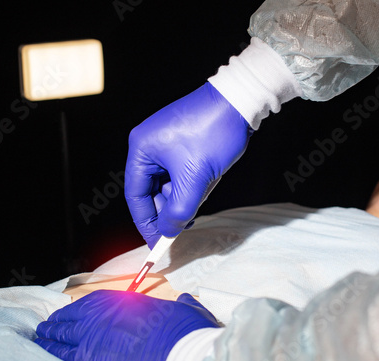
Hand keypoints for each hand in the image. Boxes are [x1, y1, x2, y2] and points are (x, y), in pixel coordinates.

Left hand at [35, 290, 219, 360]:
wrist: (180, 355)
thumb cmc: (184, 332)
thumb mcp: (184, 311)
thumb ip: (181, 304)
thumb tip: (187, 300)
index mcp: (123, 301)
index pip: (92, 303)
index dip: (78, 310)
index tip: (71, 313)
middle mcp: (103, 314)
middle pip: (73, 317)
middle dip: (59, 321)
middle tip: (48, 324)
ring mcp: (93, 335)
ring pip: (63, 333)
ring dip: (51, 333)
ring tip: (42, 334)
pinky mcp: (89, 360)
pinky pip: (62, 353)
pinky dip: (51, 350)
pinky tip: (44, 349)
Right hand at [125, 82, 251, 247]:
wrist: (242, 99)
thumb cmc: (214, 132)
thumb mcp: (195, 178)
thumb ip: (178, 210)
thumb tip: (167, 231)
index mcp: (141, 149)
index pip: (135, 195)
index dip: (145, 222)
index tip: (156, 243)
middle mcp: (148, 145)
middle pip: (151, 190)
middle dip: (167, 210)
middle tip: (180, 230)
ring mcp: (165, 142)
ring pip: (167, 183)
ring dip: (182, 197)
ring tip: (199, 200)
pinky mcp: (181, 142)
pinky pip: (179, 173)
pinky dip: (190, 185)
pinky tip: (205, 186)